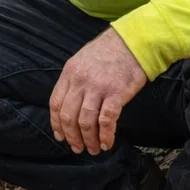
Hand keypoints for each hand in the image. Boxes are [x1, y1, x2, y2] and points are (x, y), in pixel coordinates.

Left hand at [50, 27, 146, 154]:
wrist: (133, 41)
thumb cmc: (109, 50)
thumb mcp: (82, 60)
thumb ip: (74, 80)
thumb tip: (71, 103)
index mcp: (69, 73)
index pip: (56, 103)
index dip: (57, 123)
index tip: (60, 136)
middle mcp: (80, 82)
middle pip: (69, 116)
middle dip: (72, 136)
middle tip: (77, 148)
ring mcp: (98, 88)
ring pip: (86, 122)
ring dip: (88, 140)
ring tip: (93, 149)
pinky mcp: (116, 93)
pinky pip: (106, 120)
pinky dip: (105, 135)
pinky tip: (107, 143)